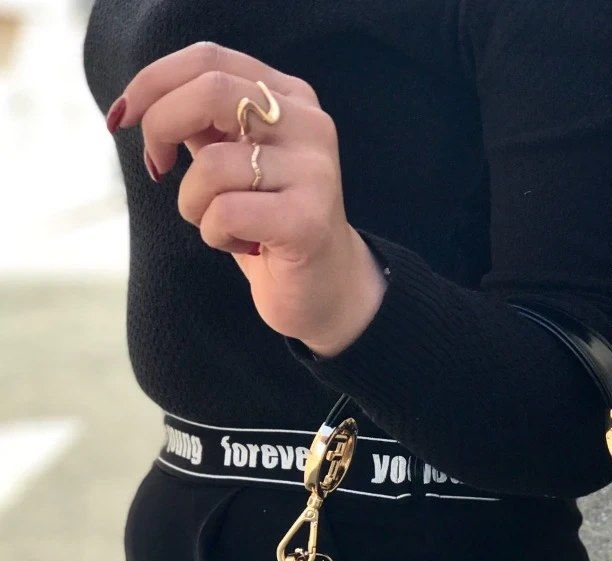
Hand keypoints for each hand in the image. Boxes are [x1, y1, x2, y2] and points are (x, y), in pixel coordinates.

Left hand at [108, 41, 385, 357]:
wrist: (324, 287)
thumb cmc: (267, 224)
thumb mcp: (231, 160)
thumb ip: (202, 123)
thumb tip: (143, 100)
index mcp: (291, 98)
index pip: (210, 59)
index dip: (153, 81)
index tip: (125, 117)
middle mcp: (310, 125)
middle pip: (210, 91)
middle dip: (161, 126)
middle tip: (157, 166)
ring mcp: (314, 172)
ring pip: (212, 164)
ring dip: (192, 202)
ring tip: (217, 223)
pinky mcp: (308, 221)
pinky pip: (225, 213)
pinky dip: (214, 233)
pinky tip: (239, 244)